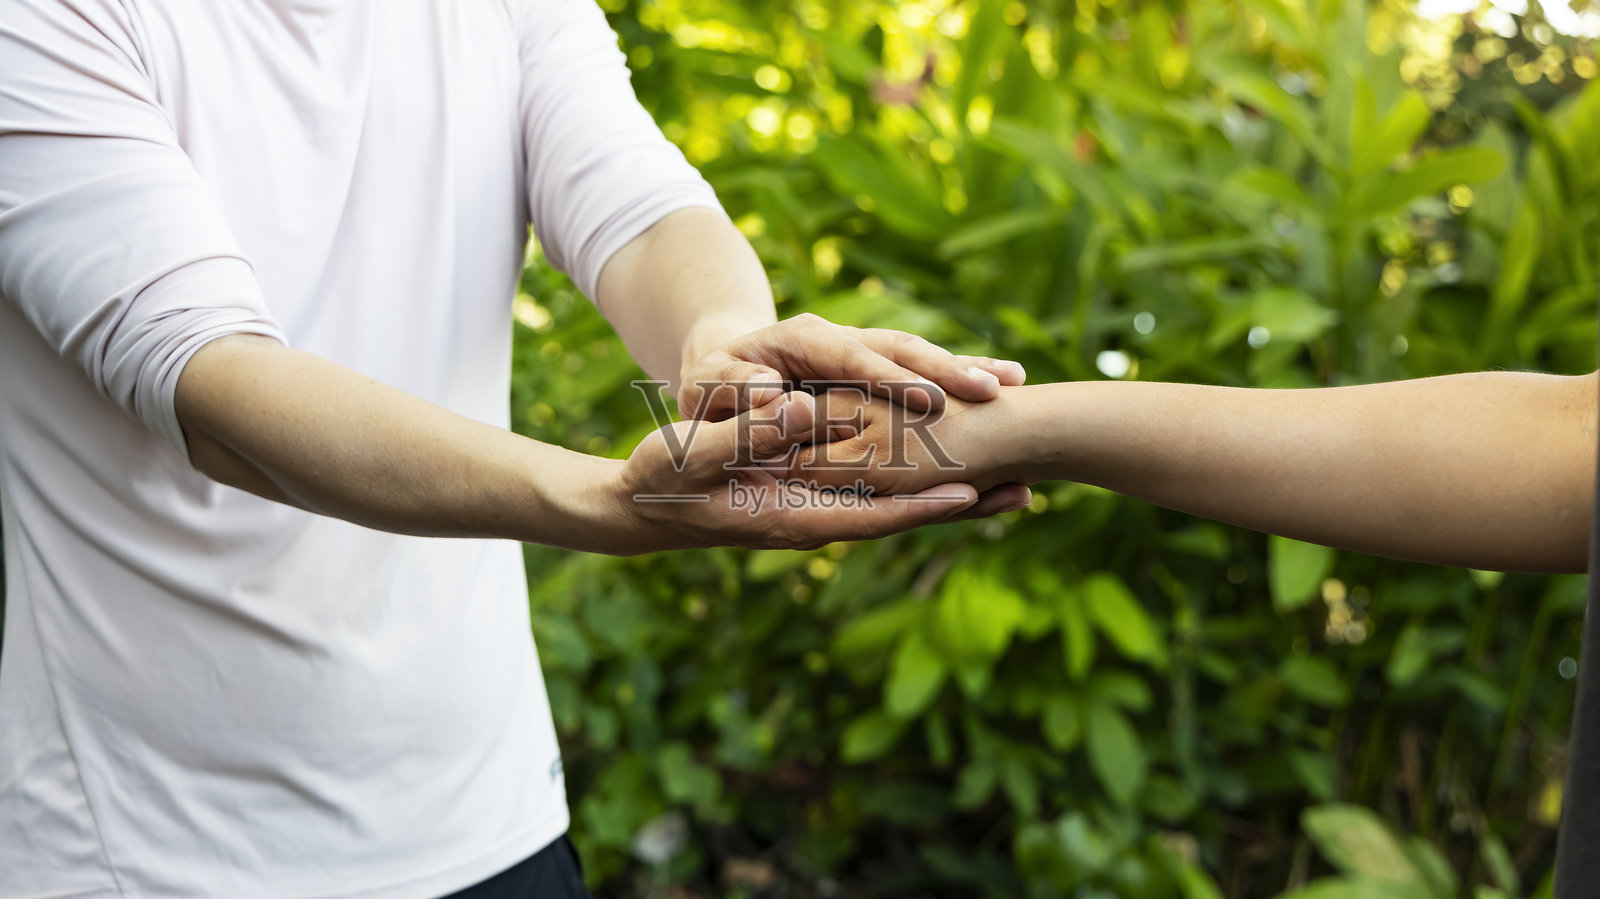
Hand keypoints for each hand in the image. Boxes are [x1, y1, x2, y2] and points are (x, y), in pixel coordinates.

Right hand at [609, 390, 1027, 552]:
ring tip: (1012, 488)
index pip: (868, 514)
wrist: (639, 506)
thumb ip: (743, 436)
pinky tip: (951, 472)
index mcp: (789, 515)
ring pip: (895, 506)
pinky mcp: (812, 497)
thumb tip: (799, 410)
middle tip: (1025, 495)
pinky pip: (875, 494)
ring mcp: (816, 511)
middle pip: (898, 517)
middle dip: (959, 508)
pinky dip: (917, 486)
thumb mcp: (692, 455)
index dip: (920, 504)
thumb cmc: (660, 479)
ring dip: (950, 498)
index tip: (973, 492)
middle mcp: (813, 519)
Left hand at [678, 313, 1025, 421]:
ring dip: (964, 367)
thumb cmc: (711, 385)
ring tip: (1013, 382)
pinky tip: (1005, 382)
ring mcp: (862, 349)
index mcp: (800, 341)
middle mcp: (840, 338)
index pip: (851, 358)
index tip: (930, 400)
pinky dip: (960, 373)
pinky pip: (923, 369)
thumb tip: (766, 393)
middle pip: (899, 348)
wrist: (721, 363)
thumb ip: (732, 390)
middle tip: (992, 389)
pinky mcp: (876, 366)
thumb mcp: (708, 387)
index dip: (891, 379)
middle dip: (945, 367)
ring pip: (919, 353)